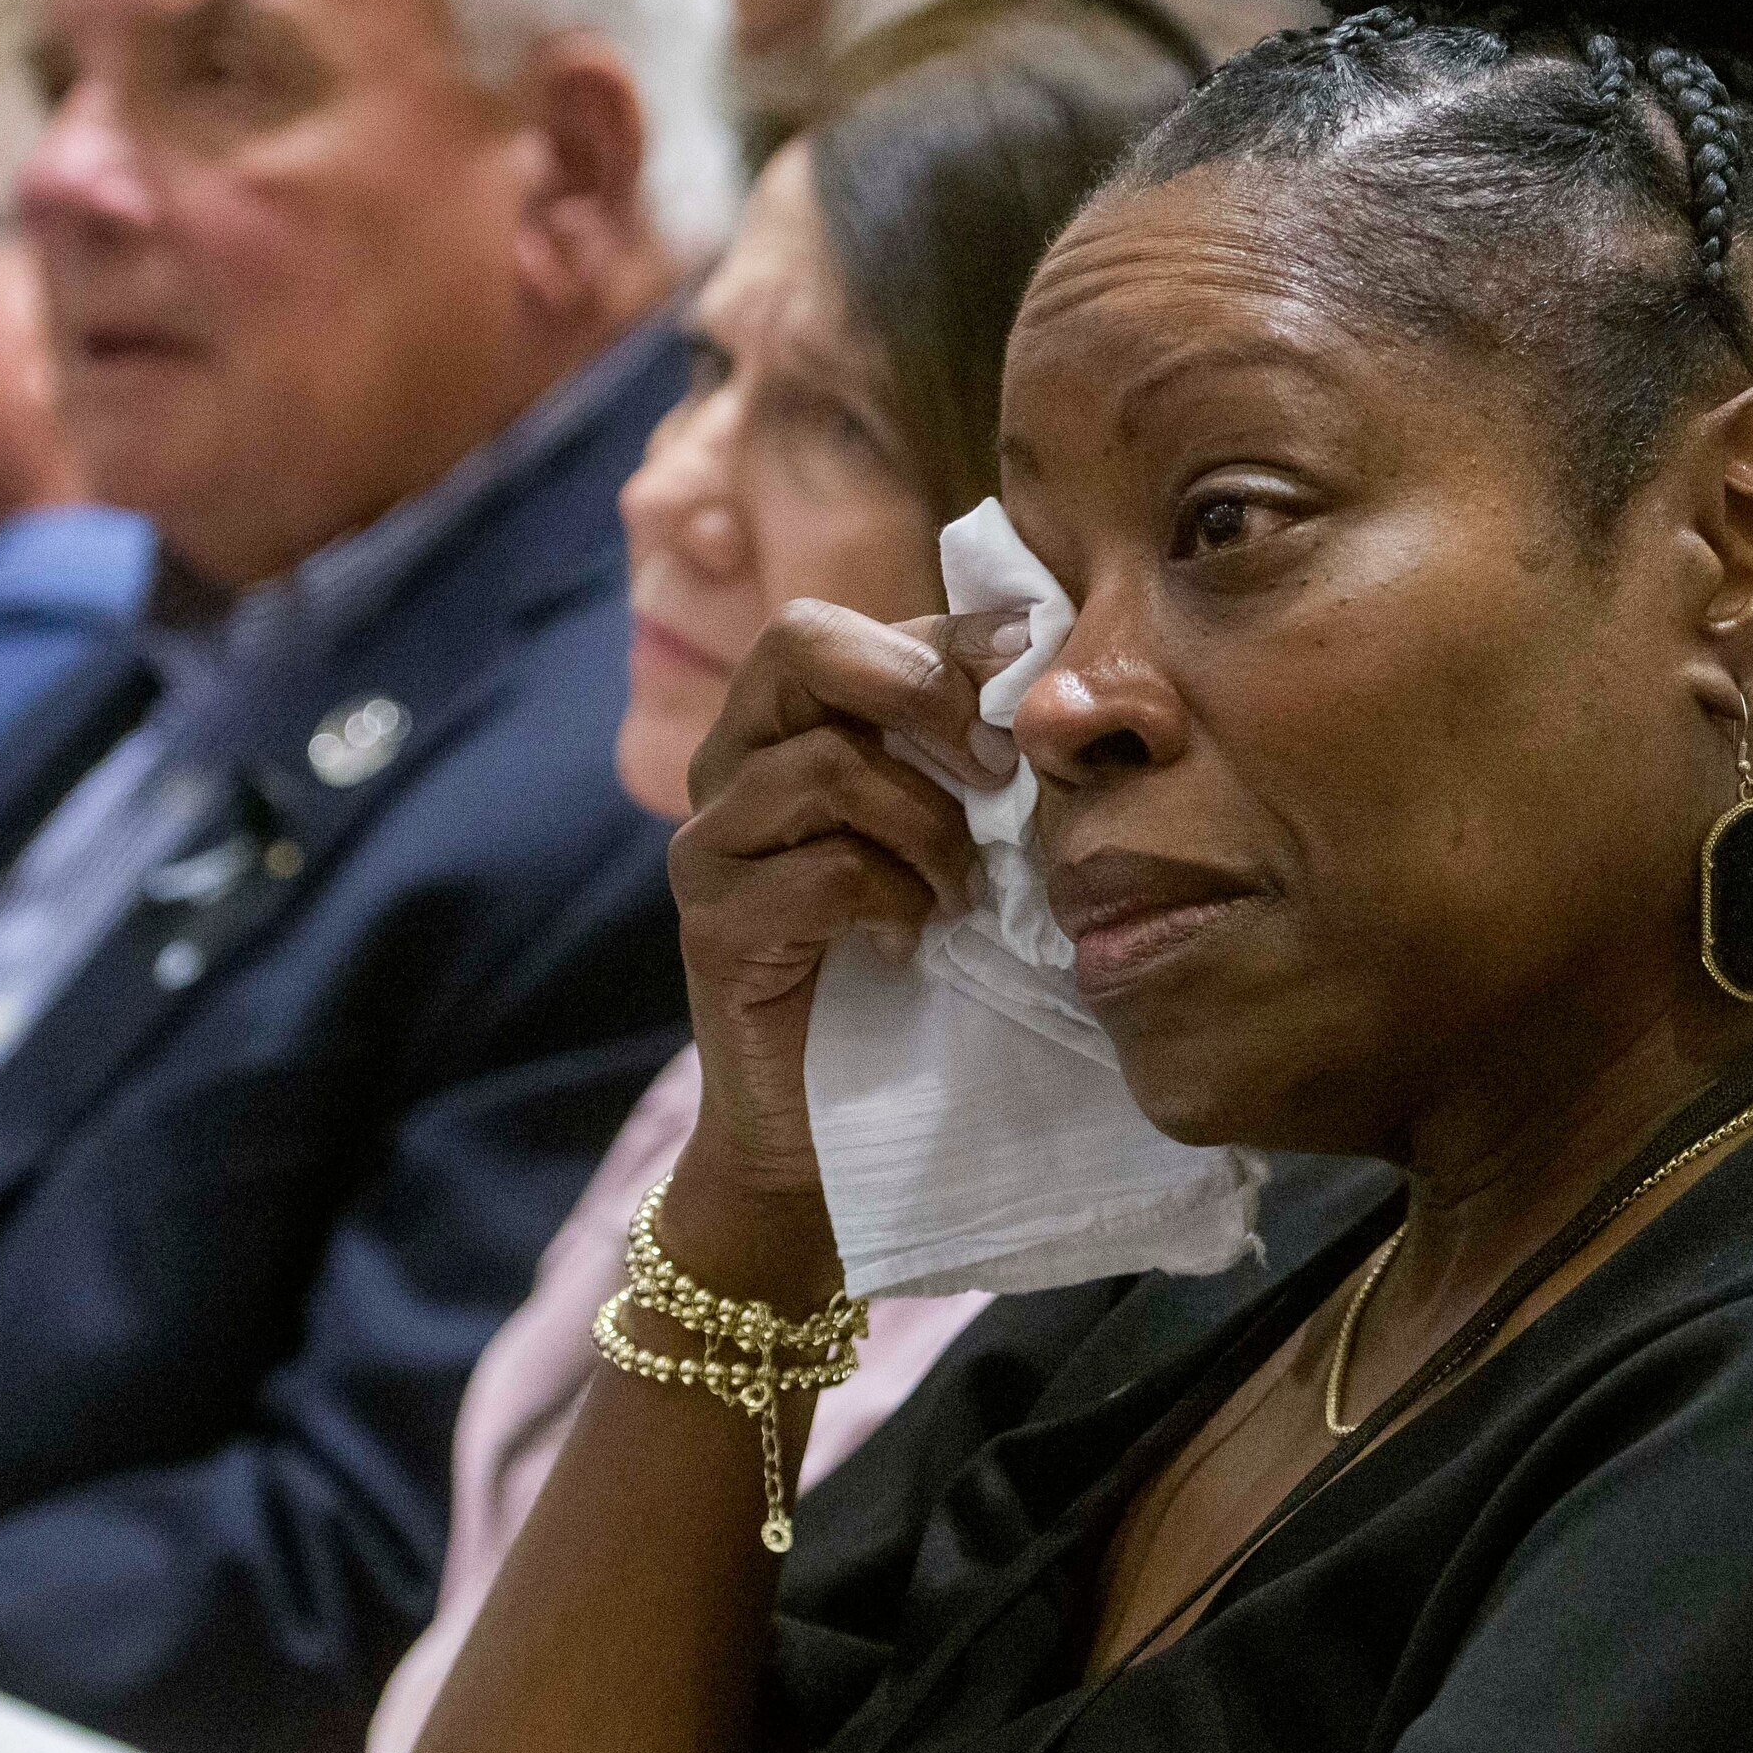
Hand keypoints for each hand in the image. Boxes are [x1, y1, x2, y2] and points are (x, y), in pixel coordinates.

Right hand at [667, 600, 1011, 1202]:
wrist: (833, 1127)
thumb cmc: (911, 963)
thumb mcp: (954, 834)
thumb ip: (970, 750)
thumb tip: (1042, 647)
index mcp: (786, 727)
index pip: (849, 624)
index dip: (948, 638)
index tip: (1034, 677)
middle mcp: (731, 766)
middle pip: (800, 641)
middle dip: (920, 688)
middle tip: (993, 769)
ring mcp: (710, 846)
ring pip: (824, 762)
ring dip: (925, 824)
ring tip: (961, 889)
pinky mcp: (712, 928)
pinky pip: (819, 870)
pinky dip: (890, 898)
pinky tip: (912, 937)